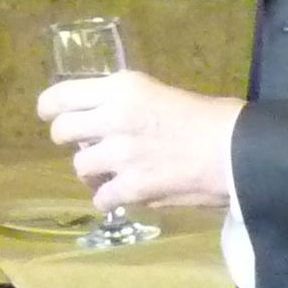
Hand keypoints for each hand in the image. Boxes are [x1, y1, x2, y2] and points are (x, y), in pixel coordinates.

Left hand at [35, 69, 243, 216]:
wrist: (239, 151)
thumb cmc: (211, 117)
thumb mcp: (160, 93)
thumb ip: (128, 104)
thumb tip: (107, 117)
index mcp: (121, 88)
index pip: (63, 95)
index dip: (49, 107)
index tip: (48, 114)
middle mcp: (113, 117)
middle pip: (62, 131)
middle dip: (68, 140)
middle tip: (84, 146)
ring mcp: (120, 154)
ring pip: (79, 167)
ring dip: (91, 172)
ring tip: (109, 173)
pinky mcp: (132, 186)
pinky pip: (102, 197)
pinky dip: (108, 199)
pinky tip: (121, 196)